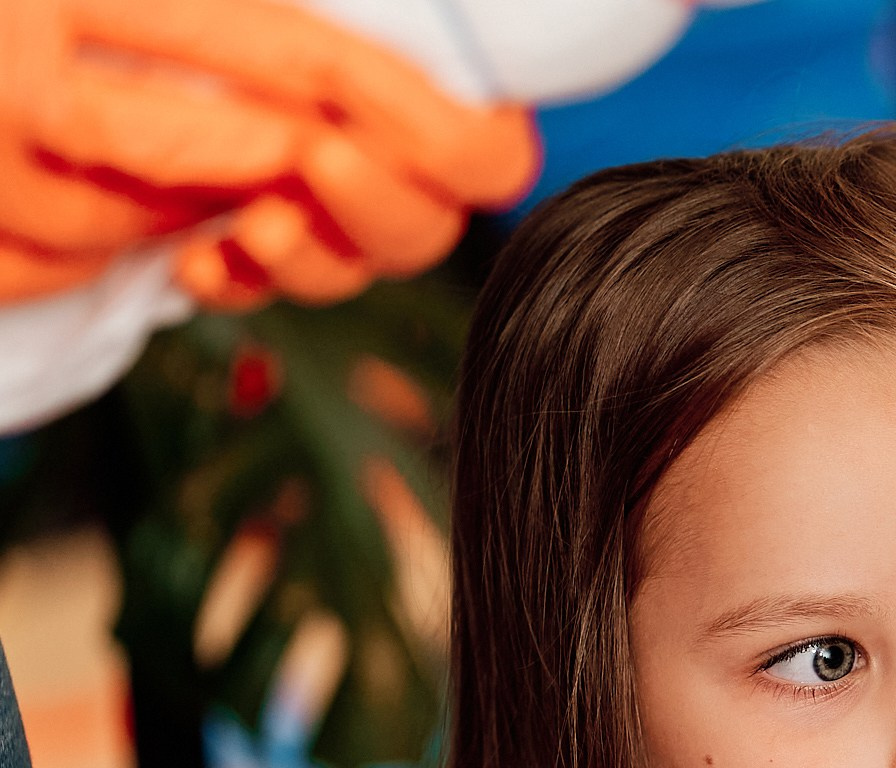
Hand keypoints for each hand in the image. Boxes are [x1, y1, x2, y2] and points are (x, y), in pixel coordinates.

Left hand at [0, 0, 537, 306]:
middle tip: (320, 159)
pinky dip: (233, 279)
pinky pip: (255, 286)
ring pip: (346, 271)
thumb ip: (371, 41)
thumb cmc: (202, 10)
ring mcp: (313, 205)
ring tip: (255, 223)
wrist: (79, 25)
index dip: (463, 152)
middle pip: (426, 228)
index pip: (489, 157)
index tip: (419, 126)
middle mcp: (380, 162)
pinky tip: (198, 257)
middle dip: (378, 206)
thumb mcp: (309, 17)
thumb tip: (453, 84)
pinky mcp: (239, 230)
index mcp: (427, 102)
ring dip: (311, 255)